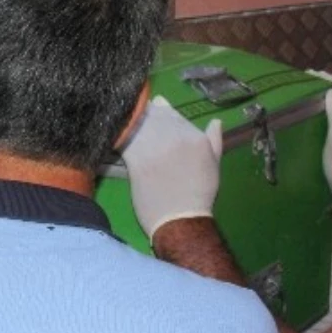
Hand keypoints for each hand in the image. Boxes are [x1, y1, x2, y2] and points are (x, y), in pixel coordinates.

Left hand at [120, 96, 221, 239]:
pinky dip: (119, 137)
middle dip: (143, 115)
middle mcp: (176, 136)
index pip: (171, 113)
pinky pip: (124, 139)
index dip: (158, 112)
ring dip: (130, 124)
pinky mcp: (136, 159)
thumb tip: (215, 121)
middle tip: (134, 119)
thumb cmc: (199, 196)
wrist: (182, 220)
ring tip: (124, 126)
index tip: (150, 113)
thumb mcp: (214, 165)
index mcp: (194, 136)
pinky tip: (115, 139)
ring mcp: (155, 146)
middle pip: (153, 114)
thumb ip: (214, 140)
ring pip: (138, 123)